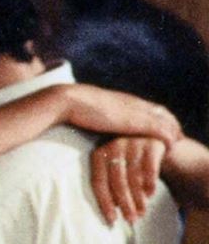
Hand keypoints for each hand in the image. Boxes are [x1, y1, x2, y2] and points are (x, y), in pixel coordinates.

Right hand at [60, 84, 181, 146]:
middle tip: (174, 135)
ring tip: (176, 141)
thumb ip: (92, 112)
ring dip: (172, 130)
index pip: (145, 105)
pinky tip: (171, 145)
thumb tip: (83, 118)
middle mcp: (131, 101)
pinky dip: (168, 136)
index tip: (161, 124)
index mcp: (120, 98)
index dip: (155, 115)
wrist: (67, 101)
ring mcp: (134, 110)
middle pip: (159, 111)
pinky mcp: (135, 121)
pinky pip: (159, 129)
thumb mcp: (84, 108)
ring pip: (164, 119)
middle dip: (169, 122)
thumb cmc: (69, 106)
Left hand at [91, 136, 166, 224]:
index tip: (112, 220)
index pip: (98, 182)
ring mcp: (133, 143)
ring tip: (141, 212)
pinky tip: (150, 194)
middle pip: (117, 182)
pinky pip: (150, 168)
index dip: (105, 203)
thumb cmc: (129, 161)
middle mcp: (113, 146)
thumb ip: (110, 185)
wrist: (152, 138)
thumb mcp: (115, 168)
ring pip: (134, 177)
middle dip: (125, 204)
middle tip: (131, 220)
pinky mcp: (152, 143)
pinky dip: (150, 183)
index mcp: (99, 154)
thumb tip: (111, 214)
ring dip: (138, 198)